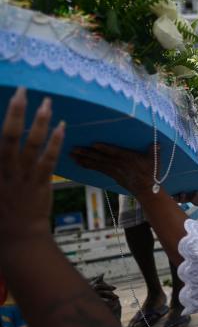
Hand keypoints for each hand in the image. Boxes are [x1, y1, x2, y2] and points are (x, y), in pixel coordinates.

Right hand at [0, 88, 64, 242]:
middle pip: (7, 136)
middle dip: (15, 111)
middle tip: (23, 90)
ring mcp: (22, 177)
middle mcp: (2, 171)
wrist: (16, 236)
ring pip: (30, 145)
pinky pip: (48, 160)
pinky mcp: (40, 184)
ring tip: (46, 102)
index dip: (0, 121)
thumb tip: (2, 142)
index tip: (8, 96)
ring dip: (39, 122)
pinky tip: (61, 126)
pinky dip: (55, 142)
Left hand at [71, 144, 155, 196]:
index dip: (104, 149)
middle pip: (100, 158)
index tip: (93, 145)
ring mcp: (114, 170)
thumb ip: (154, 150)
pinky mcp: (111, 175)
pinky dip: (87, 165)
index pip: (114, 153)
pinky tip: (79, 163)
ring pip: (96, 163)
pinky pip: (97, 169)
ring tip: (71, 155)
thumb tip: (157, 143)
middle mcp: (118, 164)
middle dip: (86, 153)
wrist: (147, 190)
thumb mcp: (155, 160)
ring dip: (83, 159)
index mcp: (128, 158)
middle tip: (73, 149)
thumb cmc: (151, 173)